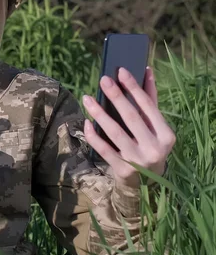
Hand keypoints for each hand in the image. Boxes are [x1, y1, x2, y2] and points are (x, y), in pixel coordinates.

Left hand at [82, 67, 175, 187]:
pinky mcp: (123, 169)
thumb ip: (150, 101)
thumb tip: (147, 71)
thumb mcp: (154, 127)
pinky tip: (87, 122)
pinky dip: (94, 135)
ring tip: (87, 98)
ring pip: (115, 132)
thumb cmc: (149, 145)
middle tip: (103, 80)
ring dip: (99, 113)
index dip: (134, 88)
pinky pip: (104, 149)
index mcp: (166, 135)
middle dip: (116, 96)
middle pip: (131, 117)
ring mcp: (138, 160)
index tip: (121, 71)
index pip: (148, 106)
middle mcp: (154, 148)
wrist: (146, 183)